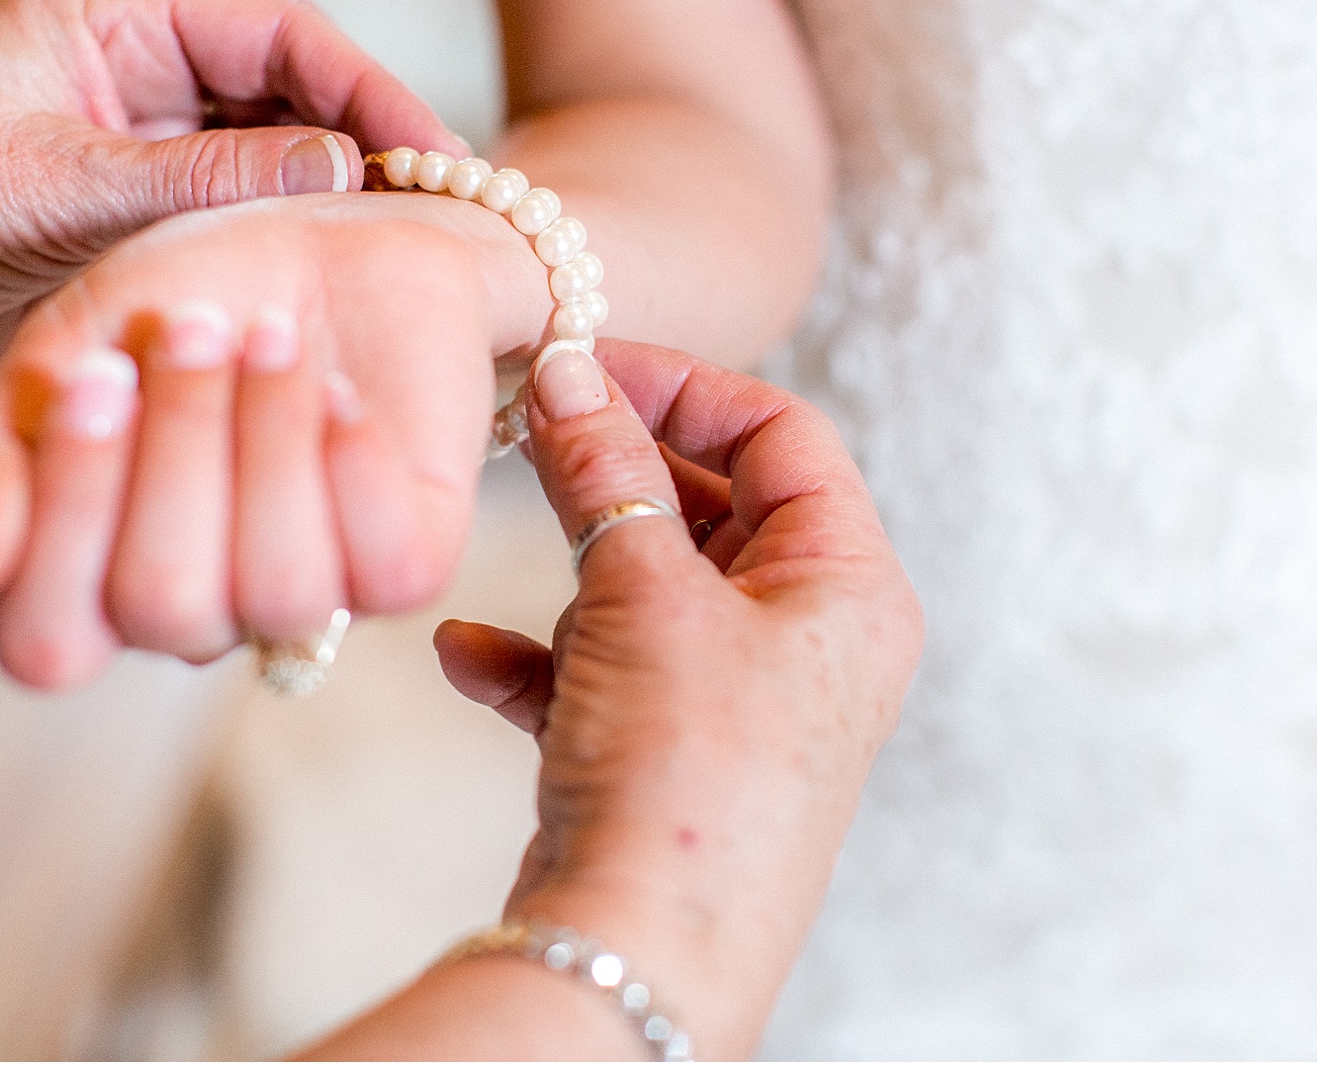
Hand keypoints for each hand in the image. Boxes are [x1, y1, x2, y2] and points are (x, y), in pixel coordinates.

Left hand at [0, 0, 465, 412]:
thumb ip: (200, 182)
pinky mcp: (123, 217)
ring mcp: (130, 146)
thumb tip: (347, 169)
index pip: (277, 33)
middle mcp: (129, 71)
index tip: (436, 157)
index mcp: (106, 18)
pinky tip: (315, 285)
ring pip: (266, 161)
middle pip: (287, 92)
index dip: (370, 89)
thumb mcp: (49, 191)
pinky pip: (227, 221)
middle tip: (438, 218)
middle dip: (364, 147)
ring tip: (391, 261)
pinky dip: (274, 247)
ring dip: (324, 205)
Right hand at [0, 190, 551, 689]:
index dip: (67, 520)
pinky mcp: (408, 565)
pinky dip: (354, 463)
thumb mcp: (70, 348)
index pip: (47, 643)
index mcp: (96, 583)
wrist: (336, 234)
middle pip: (165, 607)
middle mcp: (200, 611)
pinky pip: (385, 570)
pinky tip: (340, 388)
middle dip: (179, 450)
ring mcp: (310, 597)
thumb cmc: (190, 296)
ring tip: (274, 336)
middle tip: (195, 328)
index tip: (94, 371)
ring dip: (270, 444)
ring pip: (280, 590)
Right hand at [423, 339, 923, 1057]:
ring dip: (578, 562)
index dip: (684, 387)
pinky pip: (606, 671)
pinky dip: (541, 655)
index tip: (586, 364)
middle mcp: (810, 640)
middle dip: (620, 471)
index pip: (783, 434)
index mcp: (850, 587)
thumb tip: (571, 372)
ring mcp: (742, 700)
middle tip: (533, 427)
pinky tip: (466, 654)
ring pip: (655, 587)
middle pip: (717, 505)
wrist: (642, 951)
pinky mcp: (672, 753)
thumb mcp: (645, 595)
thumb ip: (607, 473)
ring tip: (509, 532)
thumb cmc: (684, 770)